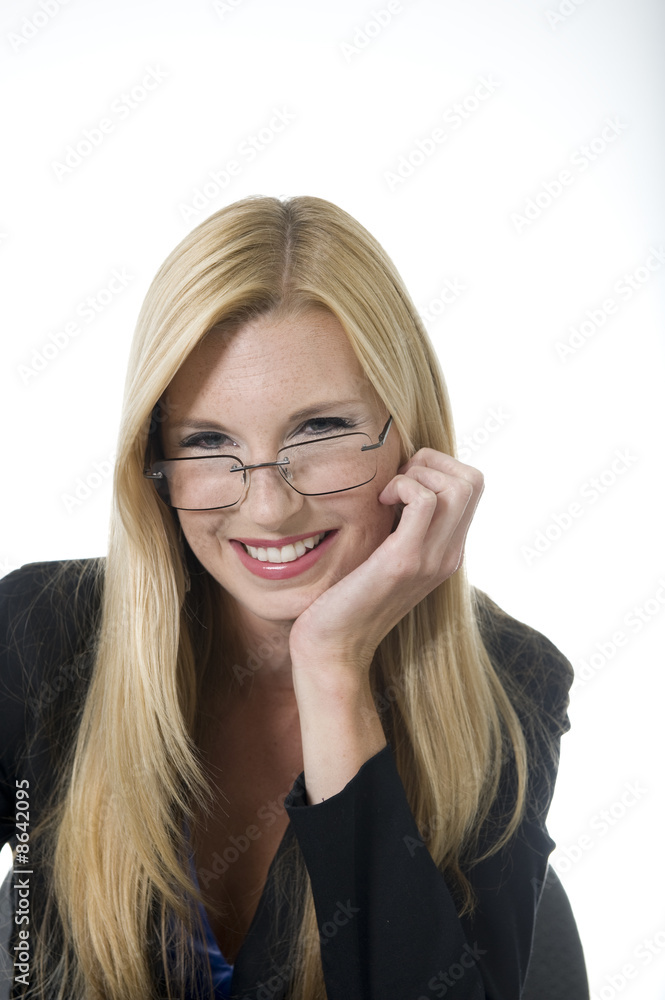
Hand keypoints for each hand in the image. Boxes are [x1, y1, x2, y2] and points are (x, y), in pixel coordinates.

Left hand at [288, 448, 484, 679]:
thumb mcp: (385, 555)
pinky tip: (379, 502)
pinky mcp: (405, 560)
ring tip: (387, 494)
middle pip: (474, 481)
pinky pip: (424, 500)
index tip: (400, 483)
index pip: (473, 487)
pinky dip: (402, 486)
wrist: (334, 648)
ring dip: (417, 474)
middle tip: (395, 483)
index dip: (437, 468)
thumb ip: (401, 527)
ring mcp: (432, 559)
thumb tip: (395, 486)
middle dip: (432, 463)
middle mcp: (449, 555)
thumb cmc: (348, 597)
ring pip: (460, 486)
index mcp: (448, 551)